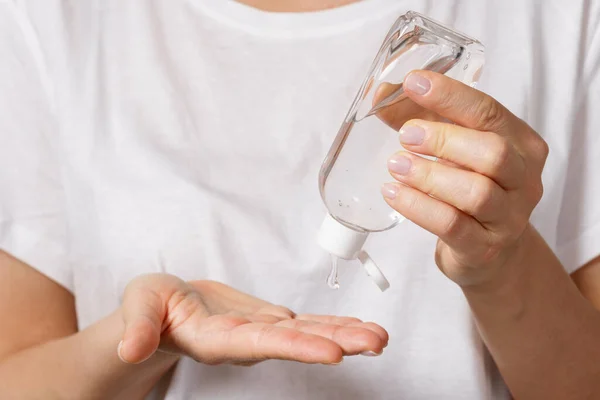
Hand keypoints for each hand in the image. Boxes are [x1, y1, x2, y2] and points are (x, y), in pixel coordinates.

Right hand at [118, 274, 387, 365]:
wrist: (168, 308)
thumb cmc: (151, 306)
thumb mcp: (138, 305)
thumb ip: (138, 325)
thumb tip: (129, 347)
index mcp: (215, 338)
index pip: (259, 344)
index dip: (296, 347)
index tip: (332, 352)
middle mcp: (246, 341)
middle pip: (296, 343)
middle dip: (337, 342)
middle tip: (377, 343)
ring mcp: (261, 332)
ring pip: (308, 333)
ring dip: (346, 334)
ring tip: (381, 338)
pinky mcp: (269, 322)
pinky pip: (306, 323)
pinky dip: (334, 324)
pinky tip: (359, 328)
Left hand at [380, 71, 548, 286]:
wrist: (487, 252)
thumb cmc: (468, 188)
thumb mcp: (451, 149)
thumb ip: (420, 117)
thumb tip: (381, 94)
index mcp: (522, 144)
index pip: (490, 112)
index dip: (451, 96)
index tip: (414, 83)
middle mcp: (523, 180)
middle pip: (493, 152)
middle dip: (444, 139)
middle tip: (406, 136)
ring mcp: (507, 218)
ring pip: (476, 192)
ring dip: (429, 175)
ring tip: (396, 165)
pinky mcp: (483, 248)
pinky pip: (451, 225)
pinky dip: (418, 207)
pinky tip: (393, 193)